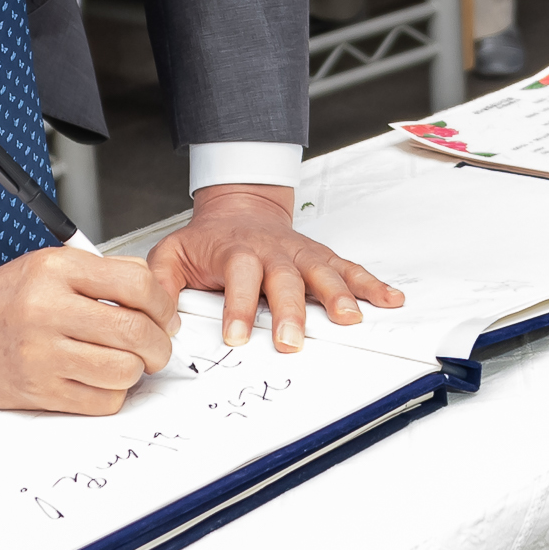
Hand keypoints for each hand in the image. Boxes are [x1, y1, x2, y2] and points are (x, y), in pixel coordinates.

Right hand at [0, 248, 177, 413]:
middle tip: (156, 346)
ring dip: (136, 370)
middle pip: (136, 331)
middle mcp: (47, 310)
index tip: (163, 315)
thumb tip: (157, 300)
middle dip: (159, 344)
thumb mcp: (47, 266)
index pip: (136, 284)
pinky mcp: (37, 391)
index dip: (163, 304)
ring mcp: (41, 354)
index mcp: (55, 270)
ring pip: (123, 370)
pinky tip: (99, 380)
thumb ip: (100, 275)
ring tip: (125, 362)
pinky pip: (101, 401)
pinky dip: (112, 393)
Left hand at [144, 184, 402, 351]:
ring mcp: (301, 254)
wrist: (238, 207)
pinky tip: (391, 300)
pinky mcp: (321, 258)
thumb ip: (161, 283)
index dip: (238, 308)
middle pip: (284, 280)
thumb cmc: (207, 240)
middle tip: (292, 343)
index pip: (239, 279)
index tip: (237, 337)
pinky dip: (372, 284)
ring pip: (323, 272)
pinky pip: (350, 269)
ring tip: (350, 320)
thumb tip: (157, 318)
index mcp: (237, 253)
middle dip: (290, 312)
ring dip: (339, 295)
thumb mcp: (171, 254)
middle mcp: (274, 252)